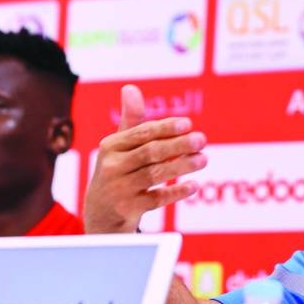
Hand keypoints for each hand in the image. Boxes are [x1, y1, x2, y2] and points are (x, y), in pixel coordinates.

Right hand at [85, 84, 207, 233]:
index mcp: (111, 147)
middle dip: (178, 145)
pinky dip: (176, 192)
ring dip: (181, 165)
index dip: (165, 128)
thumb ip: (131, 120)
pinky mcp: (128, 209)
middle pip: (150, 152)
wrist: (100, 215)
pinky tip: (194, 186)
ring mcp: (119, 189)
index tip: (188, 124)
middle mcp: (112, 166)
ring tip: (203, 159)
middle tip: (202, 140)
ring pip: (155, 174)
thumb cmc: (117, 173)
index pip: (142, 133)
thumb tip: (130, 88)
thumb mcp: (119, 148)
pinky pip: (156, 199)